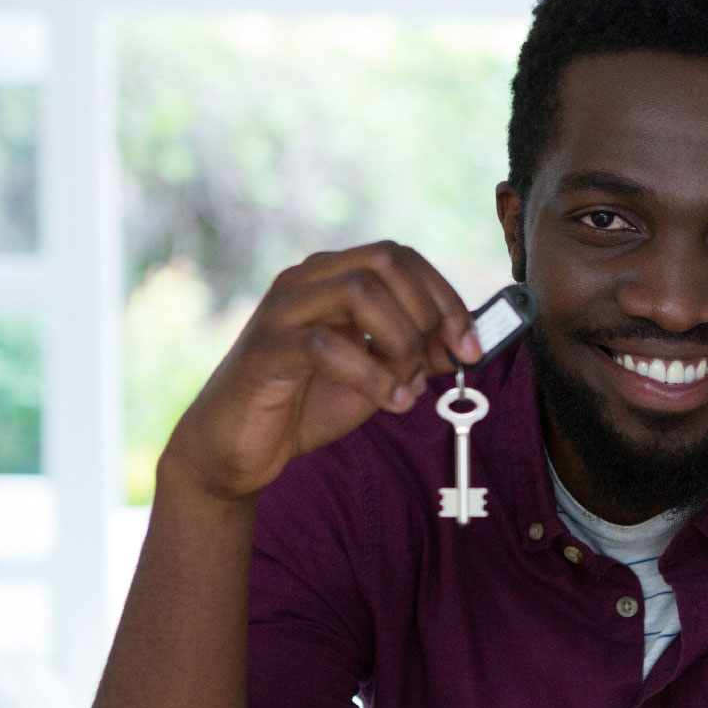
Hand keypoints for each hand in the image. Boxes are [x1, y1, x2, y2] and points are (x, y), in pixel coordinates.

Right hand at [163, 241, 478, 503]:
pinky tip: (391, 402)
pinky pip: (327, 345)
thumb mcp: (375, 376)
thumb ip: (412, 354)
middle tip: (447, 361)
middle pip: (386, 261)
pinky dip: (372, 375)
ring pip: (360, 290)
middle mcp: (306, 282)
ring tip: (408, 385)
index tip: (472, 345)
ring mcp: (282, 311)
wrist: (235, 450)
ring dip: (402, 338)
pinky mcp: (266, 350)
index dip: (446, 296)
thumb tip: (461, 343)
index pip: (400, 258)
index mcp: (333, 278)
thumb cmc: (305, 405)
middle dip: (431, 311)